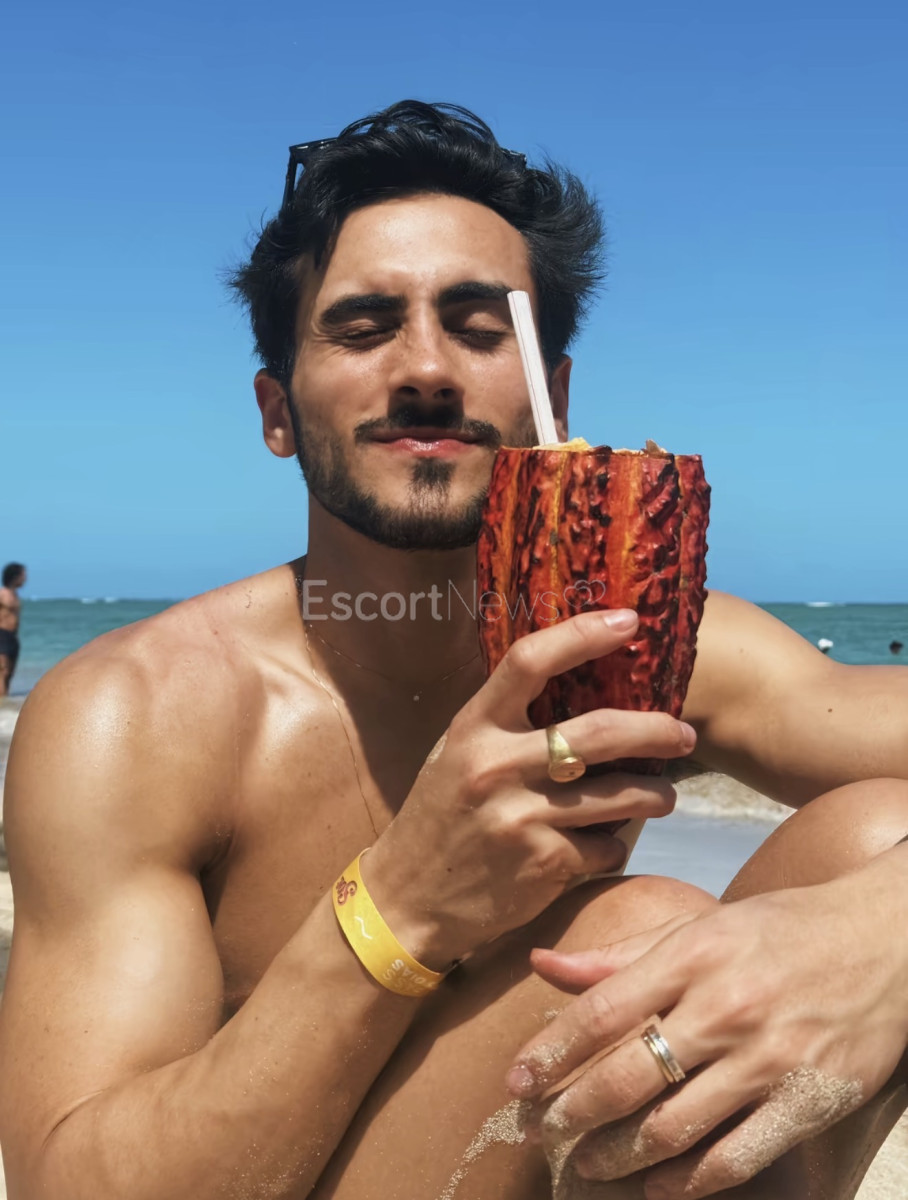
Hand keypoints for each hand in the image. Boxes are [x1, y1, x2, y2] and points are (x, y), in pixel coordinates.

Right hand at [366, 609, 694, 966]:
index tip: (628, 621)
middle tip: (684, 734)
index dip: (583, 634)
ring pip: (618, 797)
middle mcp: (496, 766)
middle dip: (655, 731)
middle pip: (599, 732)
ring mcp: (521, 818)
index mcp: (473, 728)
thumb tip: (582, 687)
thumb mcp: (456, 755)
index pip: (530, 662)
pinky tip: (606, 844)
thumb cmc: (439, 817)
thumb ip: (506, 724)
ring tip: (665, 795)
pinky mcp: (541, 865)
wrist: (408, 899)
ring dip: (655, 794)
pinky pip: (604, 848)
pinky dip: (613, 845)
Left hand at [507, 859, 907, 1197]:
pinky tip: (656, 1189)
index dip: (549, 1054)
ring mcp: (767, 1059)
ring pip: (673, 1127)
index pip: (601, 1012)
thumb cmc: (780, 929)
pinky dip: (687, 1184)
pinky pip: (735, 1158)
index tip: (516, 1084)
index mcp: (692, 955)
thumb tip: (543, 967)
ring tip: (586, 1165)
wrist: (884, 938)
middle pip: (627, 1076)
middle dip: (571, 1113)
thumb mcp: (699, 927)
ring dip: (618, 1156)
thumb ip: (619, 954)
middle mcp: (724, 1006)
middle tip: (541, 1133)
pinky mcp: (807, 1101)